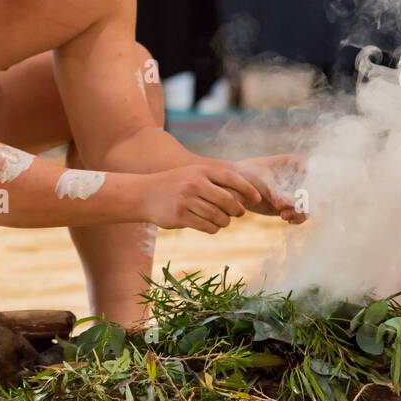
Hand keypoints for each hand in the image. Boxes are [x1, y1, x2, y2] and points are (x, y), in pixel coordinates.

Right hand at [140, 164, 258, 232]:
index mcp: (201, 171)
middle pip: (227, 200)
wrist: (144, 194)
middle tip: (239, 213)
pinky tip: (211, 226)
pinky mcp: (180, 216)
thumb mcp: (194, 174)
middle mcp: (195, 184)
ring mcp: (186, 200)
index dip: (248, 189)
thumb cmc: (176, 185)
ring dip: (225, 221)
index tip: (257, 199)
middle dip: (237, 209)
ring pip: (218, 216)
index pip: (231, 178)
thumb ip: (216, 180)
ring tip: (224, 221)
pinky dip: (213, 228)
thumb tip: (245, 194)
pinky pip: (206, 226)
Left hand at [226, 154, 307, 222]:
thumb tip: (284, 205)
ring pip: (310, 204)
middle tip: (294, 210)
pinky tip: (286, 218)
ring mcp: (296, 192)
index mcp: (296, 163)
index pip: (313, 174)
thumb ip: (275, 193)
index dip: (312, 186)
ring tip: (284, 216)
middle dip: (307, 202)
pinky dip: (298, 217)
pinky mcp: (291, 205)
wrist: (234, 188)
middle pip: (314, 191)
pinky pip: (302, 213)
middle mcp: (299, 177)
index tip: (303, 196)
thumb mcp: (262, 182)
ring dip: (301, 212)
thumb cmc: (246, 176)